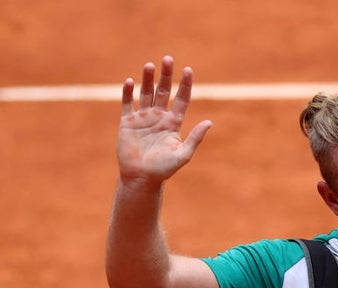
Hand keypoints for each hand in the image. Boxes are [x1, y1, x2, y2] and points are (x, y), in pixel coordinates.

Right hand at [117, 56, 211, 185]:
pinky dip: (128, 92)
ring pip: (146, 93)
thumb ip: (195, 138)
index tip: (188, 70)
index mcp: (173, 123)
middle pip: (163, 91)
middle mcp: (159, 117)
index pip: (182, 99)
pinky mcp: (127, 122)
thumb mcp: (183, 154)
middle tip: (168, 59)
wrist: (141, 178)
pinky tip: (130, 82)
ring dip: (147, 79)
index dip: (185, 85)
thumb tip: (210, 122)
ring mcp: (143, 118)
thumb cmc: (164, 169)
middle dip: (166, 75)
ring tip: (150, 65)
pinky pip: (128, 103)